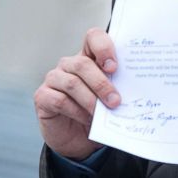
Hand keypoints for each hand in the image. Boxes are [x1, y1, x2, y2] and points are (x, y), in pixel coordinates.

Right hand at [33, 27, 120, 159]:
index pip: (93, 38)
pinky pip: (59, 100)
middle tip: (116, 101)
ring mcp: (54, 79)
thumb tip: (135, 87)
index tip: (114, 67)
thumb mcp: (111, 97)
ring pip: (72, 83)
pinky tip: (87, 119)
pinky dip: (76, 111)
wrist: (79, 139)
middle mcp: (69, 64)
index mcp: (89, 57)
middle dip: (101, 83)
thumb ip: (119, 87)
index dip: (103, 47)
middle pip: (82, 64)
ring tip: (103, 113)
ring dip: (90, 100)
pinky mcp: (42, 96)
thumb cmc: (99, 113)